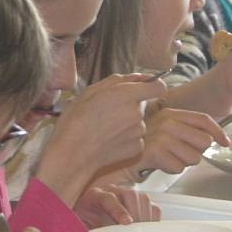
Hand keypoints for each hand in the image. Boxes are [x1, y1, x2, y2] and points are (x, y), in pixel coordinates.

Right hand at [35, 74, 166, 205]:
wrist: (72, 154)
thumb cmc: (76, 121)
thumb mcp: (90, 92)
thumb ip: (118, 80)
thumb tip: (140, 77)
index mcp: (126, 94)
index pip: (159, 86)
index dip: (152, 86)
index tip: (143, 89)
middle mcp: (137, 113)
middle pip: (143, 104)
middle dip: (130, 105)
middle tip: (108, 112)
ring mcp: (139, 132)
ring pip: (138, 122)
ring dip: (127, 123)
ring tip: (105, 128)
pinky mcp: (137, 148)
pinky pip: (135, 138)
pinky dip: (125, 138)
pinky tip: (109, 140)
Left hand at [75, 185, 160, 228]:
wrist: (89, 223)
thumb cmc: (84, 227)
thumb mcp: (80, 230)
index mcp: (94, 196)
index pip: (108, 198)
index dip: (118, 210)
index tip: (127, 223)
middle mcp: (112, 191)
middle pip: (130, 195)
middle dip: (136, 214)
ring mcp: (126, 196)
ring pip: (142, 199)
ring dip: (146, 216)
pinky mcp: (137, 204)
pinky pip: (152, 207)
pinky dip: (153, 219)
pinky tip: (148, 231)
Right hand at [126, 106, 229, 177]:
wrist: (118, 153)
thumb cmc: (144, 144)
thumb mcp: (165, 129)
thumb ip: (188, 129)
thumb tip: (218, 140)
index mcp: (172, 113)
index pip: (204, 120)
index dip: (218, 132)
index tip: (225, 142)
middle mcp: (168, 122)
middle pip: (204, 141)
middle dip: (196, 151)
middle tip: (181, 152)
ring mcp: (161, 136)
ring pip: (193, 158)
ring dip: (183, 162)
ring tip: (168, 157)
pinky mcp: (155, 152)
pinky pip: (178, 168)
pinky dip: (171, 169)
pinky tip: (160, 163)